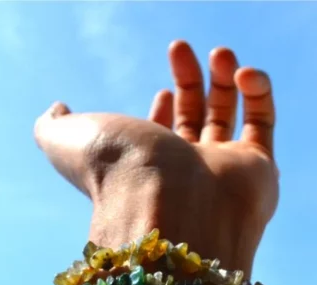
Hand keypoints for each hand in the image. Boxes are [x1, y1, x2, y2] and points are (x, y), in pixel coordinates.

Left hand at [34, 41, 278, 275]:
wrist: (167, 202)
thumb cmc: (113, 169)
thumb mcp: (64, 140)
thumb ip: (53, 125)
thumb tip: (58, 109)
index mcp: (148, 168)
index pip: (163, 137)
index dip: (165, 110)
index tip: (163, 91)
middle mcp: (187, 172)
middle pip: (196, 120)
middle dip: (192, 82)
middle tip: (183, 50)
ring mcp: (224, 171)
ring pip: (230, 117)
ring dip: (225, 80)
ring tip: (220, 53)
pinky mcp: (259, 167)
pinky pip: (263, 121)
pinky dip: (257, 90)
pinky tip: (242, 72)